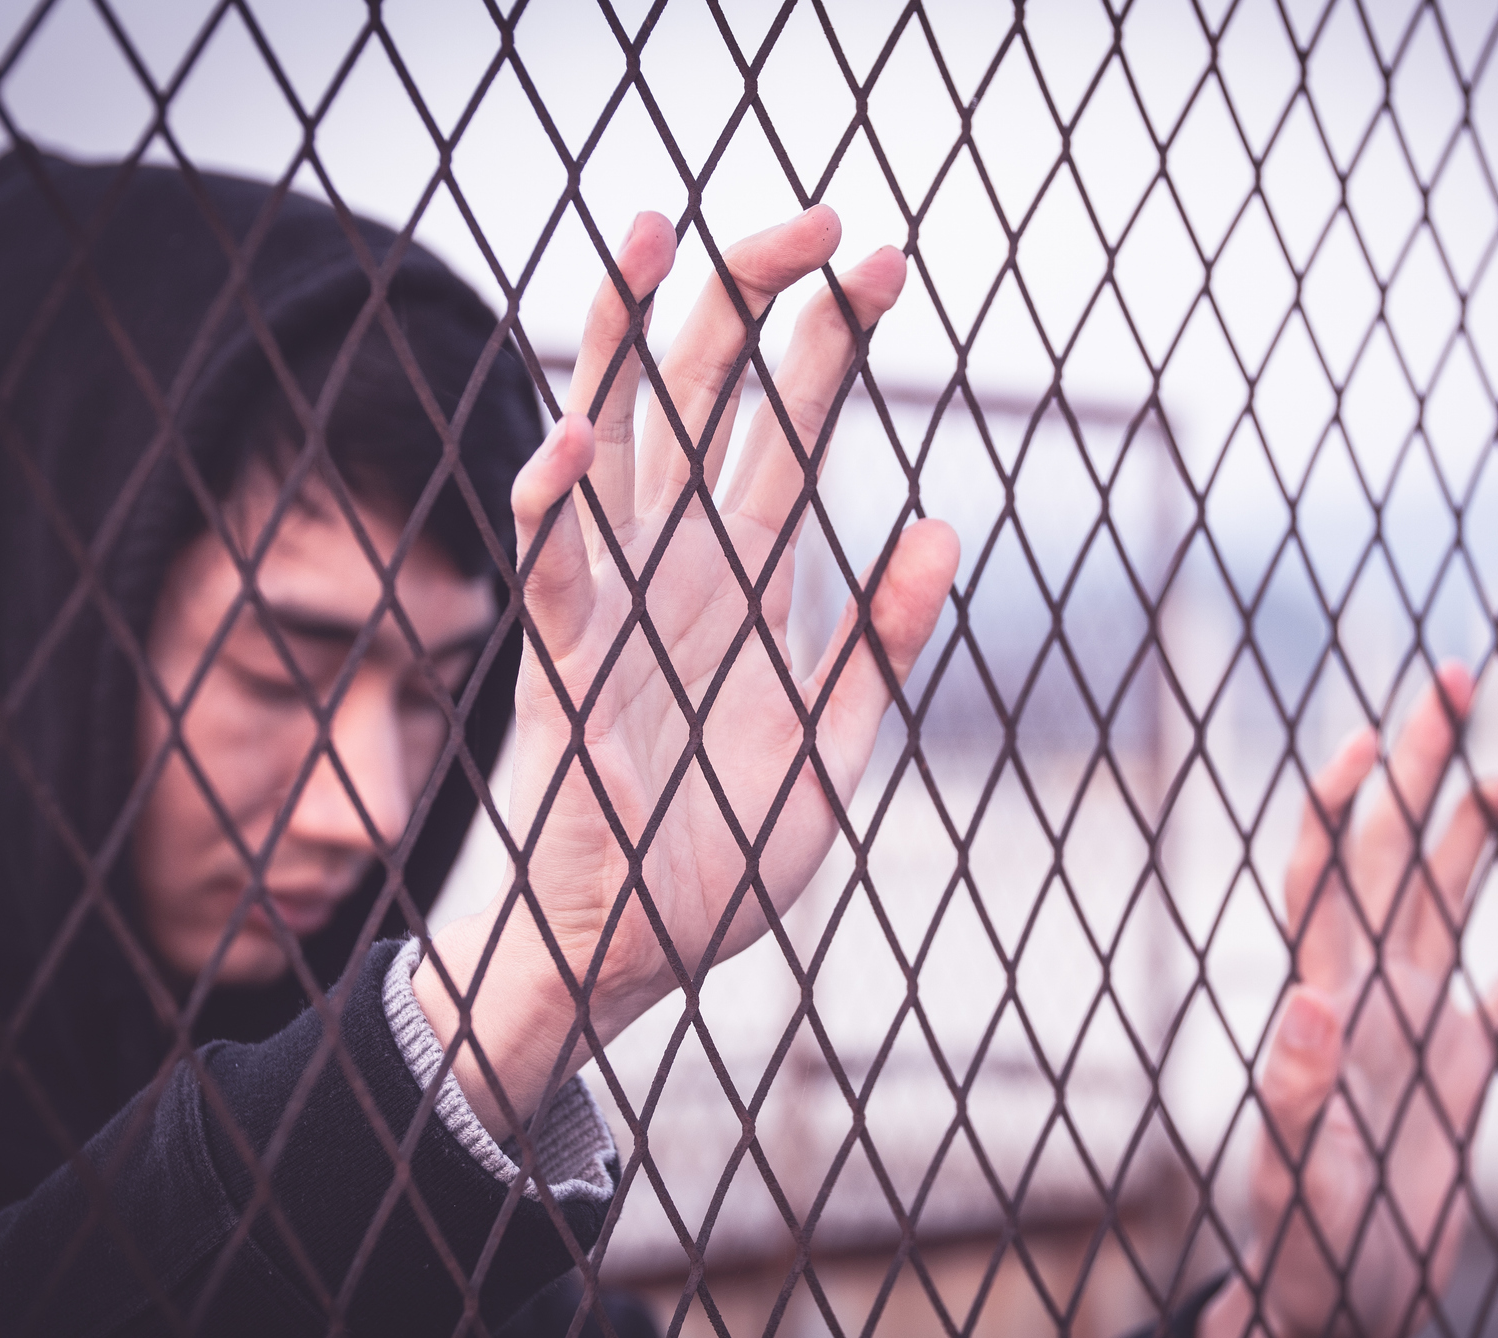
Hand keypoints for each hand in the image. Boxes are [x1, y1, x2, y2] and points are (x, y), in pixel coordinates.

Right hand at [418, 209, 958, 1136]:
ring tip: (648, 234)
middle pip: (706, 402)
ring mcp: (615, 618)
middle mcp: (675, 572)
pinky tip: (571, 435)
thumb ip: (882, 643)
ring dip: (627, 345)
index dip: (828, 341)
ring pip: (610, 450)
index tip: (884, 261)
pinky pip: (557, 586)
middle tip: (823, 214)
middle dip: (756, 301)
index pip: (786, 428)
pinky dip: (557, 512)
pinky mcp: (567, 689)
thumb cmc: (709, 855)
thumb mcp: (830, 748)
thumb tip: (940, 524)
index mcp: (744, 581)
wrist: (618, 964)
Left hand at [1196, 665, 1497, 1337]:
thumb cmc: (1300, 1261)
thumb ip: (1292, 1100)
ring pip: (1451, 905)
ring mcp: (1414, 1029)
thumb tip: (1300, 1001)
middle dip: (1420, 770)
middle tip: (1452, 676)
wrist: (1330, 1314)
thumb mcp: (1296, 1186)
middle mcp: (1367, 999)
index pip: (1321, 882)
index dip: (1335, 810)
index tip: (1366, 740)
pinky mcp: (1456, 1074)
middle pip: (1395, 859)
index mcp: (1324, 1011)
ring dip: (1484, 835)